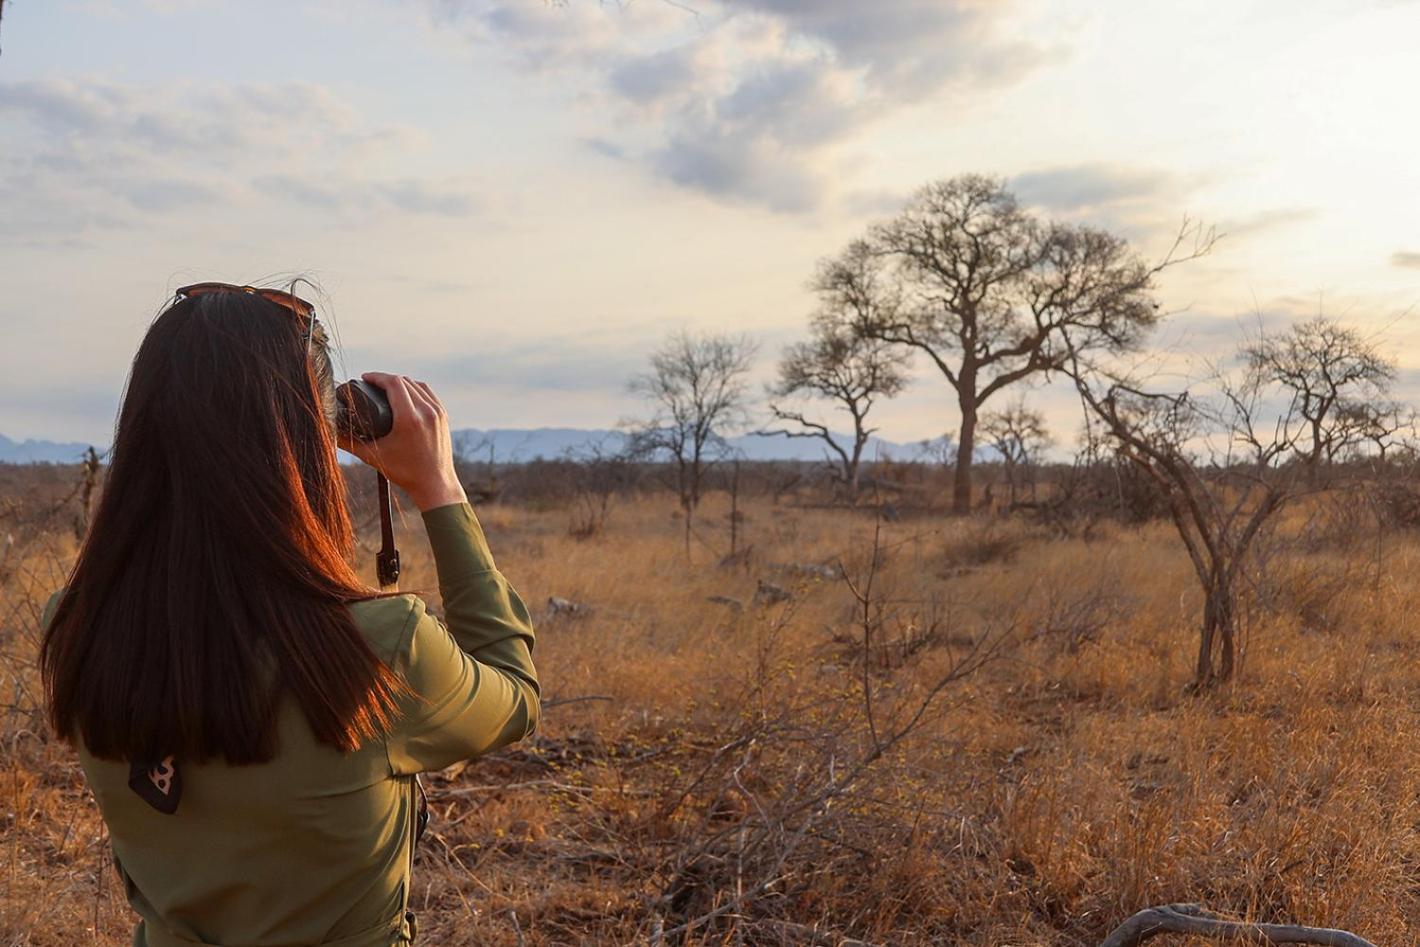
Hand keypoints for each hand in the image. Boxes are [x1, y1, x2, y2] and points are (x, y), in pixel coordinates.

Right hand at [337, 372, 467, 512]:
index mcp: (409, 418)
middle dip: (385, 379)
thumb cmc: (405, 473)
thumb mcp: (374, 456)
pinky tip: (406, 392)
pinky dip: (415, 389)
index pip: (393, 383)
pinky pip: (428, 393)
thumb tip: (329, 432)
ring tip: (385, 387)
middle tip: (371, 384)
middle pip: (404, 381)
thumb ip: (349, 443)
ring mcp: (437, 413)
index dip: (376, 377)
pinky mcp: (443, 416)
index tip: (364, 378)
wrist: (435, 484)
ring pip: (417, 385)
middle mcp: (426, 411)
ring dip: (400, 382)